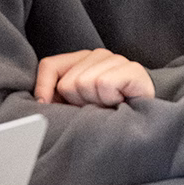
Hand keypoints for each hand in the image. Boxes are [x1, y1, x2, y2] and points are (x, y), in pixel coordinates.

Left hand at [34, 49, 156, 107]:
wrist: (144, 128)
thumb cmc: (106, 117)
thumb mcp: (73, 107)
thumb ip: (54, 98)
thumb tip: (39, 103)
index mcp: (81, 61)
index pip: (49, 66)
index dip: (44, 89)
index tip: (48, 108)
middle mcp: (98, 56)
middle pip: (68, 82)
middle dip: (78, 104)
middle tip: (96, 110)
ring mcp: (117, 60)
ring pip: (85, 83)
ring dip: (96, 104)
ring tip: (108, 108)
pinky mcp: (133, 69)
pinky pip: (104, 83)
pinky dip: (110, 99)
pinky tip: (120, 103)